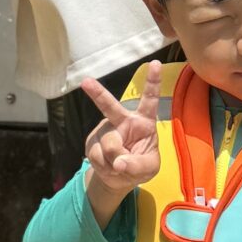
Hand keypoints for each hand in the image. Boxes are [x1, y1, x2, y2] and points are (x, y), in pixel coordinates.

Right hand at [79, 59, 163, 209]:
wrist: (118, 178)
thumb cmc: (140, 165)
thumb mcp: (149, 168)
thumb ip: (138, 165)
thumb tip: (118, 163)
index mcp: (143, 121)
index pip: (150, 99)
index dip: (153, 82)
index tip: (155, 63)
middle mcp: (122, 120)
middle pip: (109, 106)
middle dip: (97, 93)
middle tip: (86, 82)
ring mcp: (105, 130)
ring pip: (108, 144)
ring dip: (113, 161)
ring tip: (118, 166)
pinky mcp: (92, 141)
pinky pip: (96, 156)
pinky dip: (104, 167)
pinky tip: (108, 166)